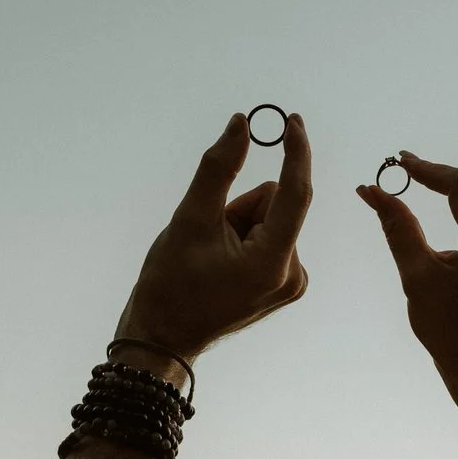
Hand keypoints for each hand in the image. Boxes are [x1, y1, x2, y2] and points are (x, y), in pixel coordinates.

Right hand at [115, 111, 312, 361]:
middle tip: (207, 238)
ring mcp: (289, 283)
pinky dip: (243, 239)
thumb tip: (242, 124)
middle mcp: (291, 274)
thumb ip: (219, 168)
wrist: (162, 338)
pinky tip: (220, 264)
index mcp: (273, 262)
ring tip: (211, 256)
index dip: (295, 152)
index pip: (294, 193)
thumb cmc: (170, 284)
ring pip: (269, 220)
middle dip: (240, 208)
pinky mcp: (283, 285)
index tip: (293, 120)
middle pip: (273, 205)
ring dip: (239, 224)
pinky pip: (268, 238)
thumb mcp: (190, 219)